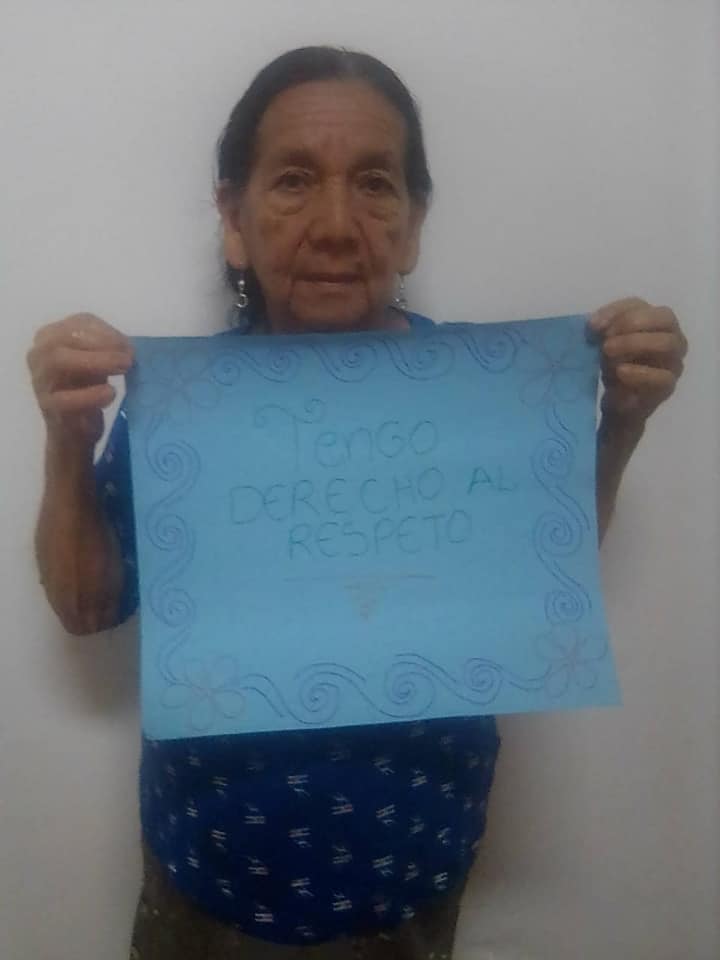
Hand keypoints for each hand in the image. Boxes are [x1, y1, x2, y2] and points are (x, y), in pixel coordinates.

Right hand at [27, 313, 132, 447]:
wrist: (73, 432)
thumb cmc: (87, 389)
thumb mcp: (98, 362)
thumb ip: (110, 350)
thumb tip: (128, 348)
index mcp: (52, 336)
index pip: (80, 322)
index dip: (107, 331)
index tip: (128, 345)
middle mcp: (39, 354)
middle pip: (65, 337)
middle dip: (102, 345)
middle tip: (128, 358)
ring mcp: (39, 380)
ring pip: (57, 360)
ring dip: (95, 361)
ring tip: (123, 369)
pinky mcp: (47, 406)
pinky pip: (64, 398)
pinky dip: (90, 394)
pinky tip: (110, 392)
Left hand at [589, 297, 686, 431]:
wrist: (616, 401)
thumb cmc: (613, 365)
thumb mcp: (603, 344)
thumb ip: (600, 331)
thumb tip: (593, 325)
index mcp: (653, 321)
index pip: (638, 304)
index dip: (615, 311)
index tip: (592, 326)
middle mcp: (671, 336)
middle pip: (664, 317)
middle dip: (631, 323)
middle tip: (605, 340)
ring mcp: (674, 360)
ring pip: (667, 343)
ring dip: (635, 343)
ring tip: (609, 352)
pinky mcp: (668, 385)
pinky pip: (662, 376)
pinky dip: (640, 372)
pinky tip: (621, 372)